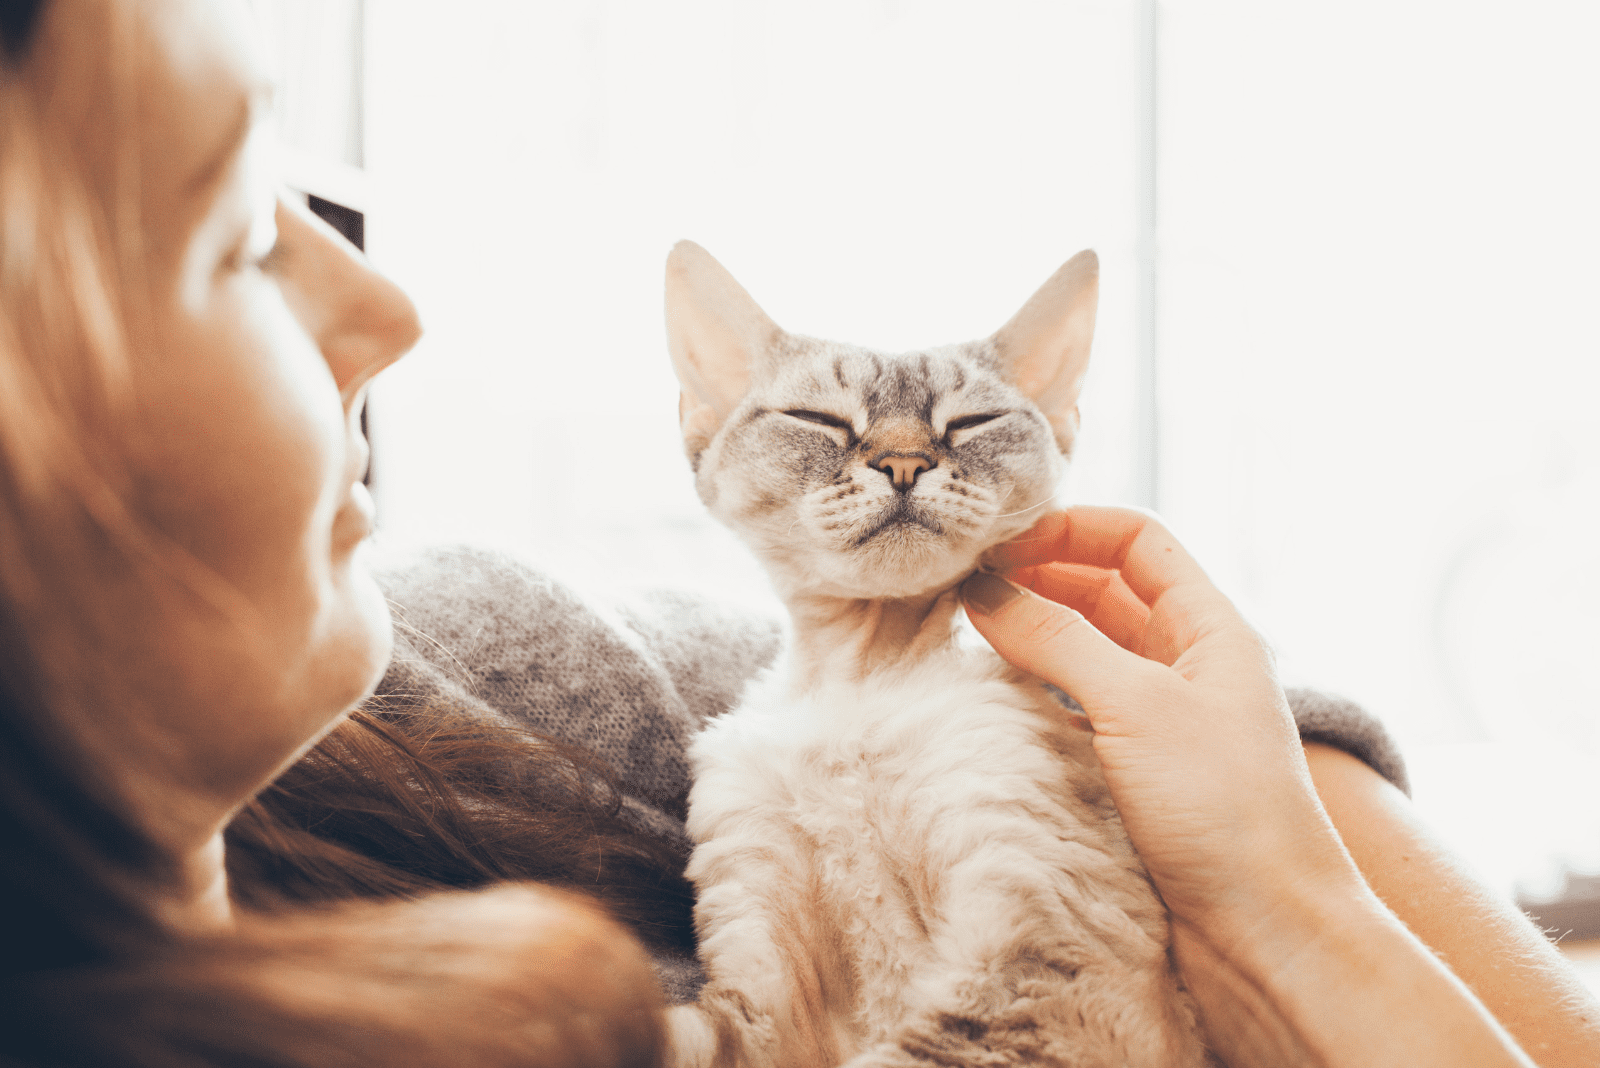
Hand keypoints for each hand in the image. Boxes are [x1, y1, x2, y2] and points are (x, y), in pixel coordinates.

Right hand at [960, 507, 1535, 1066]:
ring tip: (967, 633)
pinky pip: (1076, 706)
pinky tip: (993, 696)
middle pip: (1103, 589)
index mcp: (1210, 626)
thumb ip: (1058, 639)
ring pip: (1086, 648)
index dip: (1067, 529)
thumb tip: (982, 590)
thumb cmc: (1225, 808)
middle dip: (1036, 577)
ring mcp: (1162, 716)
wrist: (1265, 931)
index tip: (997, 544)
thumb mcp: (1137, 704)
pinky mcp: (1137, 770)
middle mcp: (1187, 661)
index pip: (1134, 541)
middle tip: (963, 586)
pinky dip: (1034, 691)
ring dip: (1031, 633)